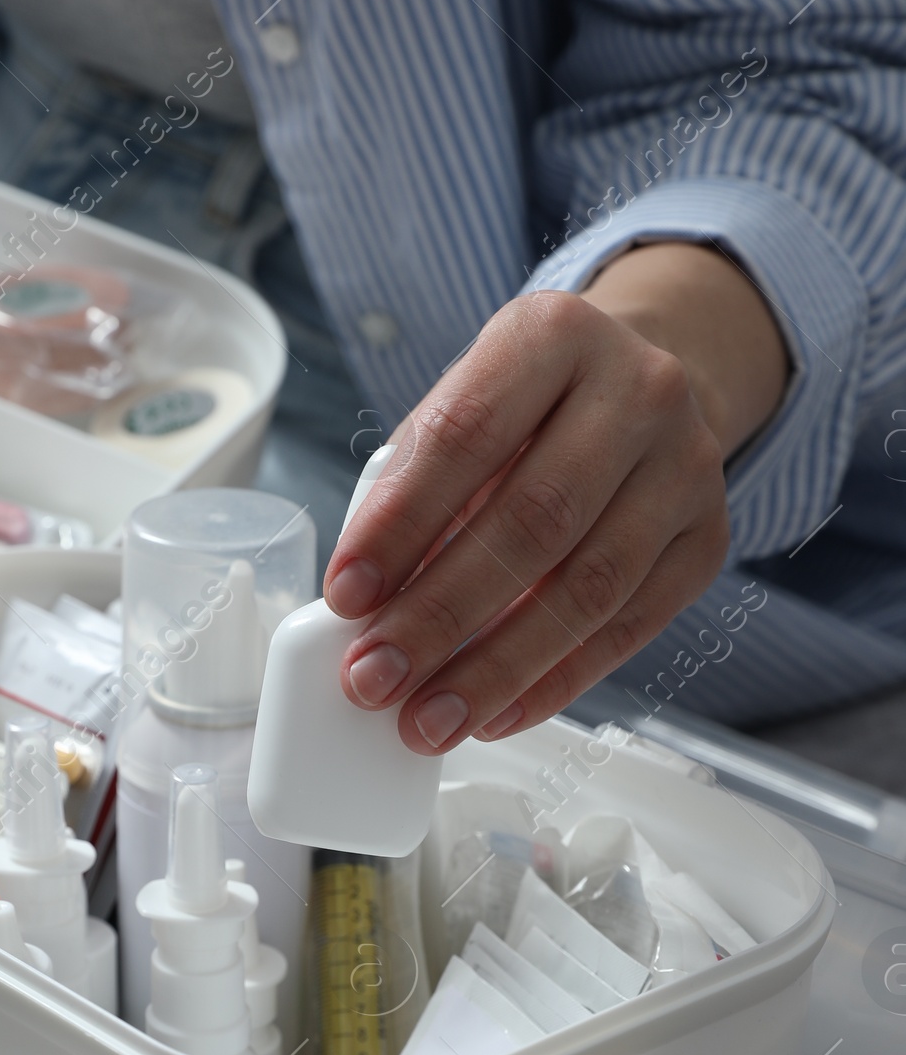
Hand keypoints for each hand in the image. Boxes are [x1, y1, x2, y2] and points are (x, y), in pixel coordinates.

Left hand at [323, 245, 789, 751]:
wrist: (641, 391)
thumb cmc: (525, 408)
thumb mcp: (460, 409)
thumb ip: (411, 489)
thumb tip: (365, 608)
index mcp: (553, 335)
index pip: (465, 437)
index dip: (399, 526)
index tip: (345, 598)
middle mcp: (638, 390)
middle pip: (532, 521)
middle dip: (440, 615)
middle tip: (374, 678)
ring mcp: (687, 467)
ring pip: (588, 588)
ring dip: (496, 668)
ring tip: (426, 718)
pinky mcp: (708, 540)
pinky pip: (629, 628)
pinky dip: (555, 681)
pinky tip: (495, 713)